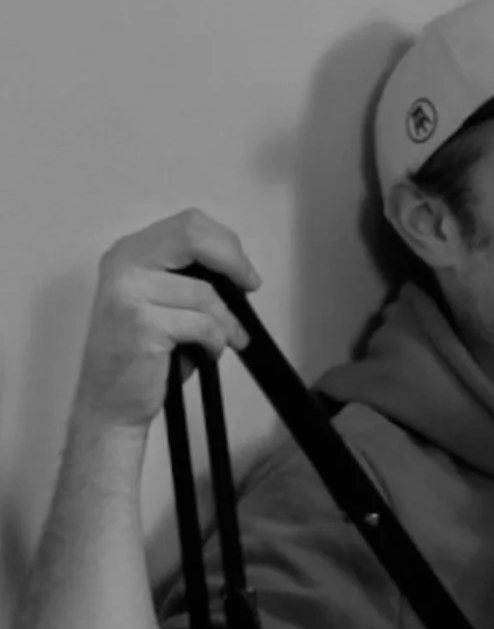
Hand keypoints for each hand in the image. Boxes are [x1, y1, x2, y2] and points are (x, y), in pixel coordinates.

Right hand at [72, 209, 261, 432]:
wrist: (109, 405)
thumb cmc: (141, 356)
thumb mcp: (159, 301)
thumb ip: (186, 274)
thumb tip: (237, 267)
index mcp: (128, 252)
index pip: (188, 223)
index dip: (225, 244)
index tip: (243, 271)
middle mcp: (123, 264)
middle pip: (194, 236)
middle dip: (233, 262)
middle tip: (249, 287)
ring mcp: (128, 292)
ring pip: (205, 293)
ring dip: (226, 322)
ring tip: (222, 340)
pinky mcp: (141, 324)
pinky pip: (203, 325)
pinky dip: (216, 342)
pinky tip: (206, 354)